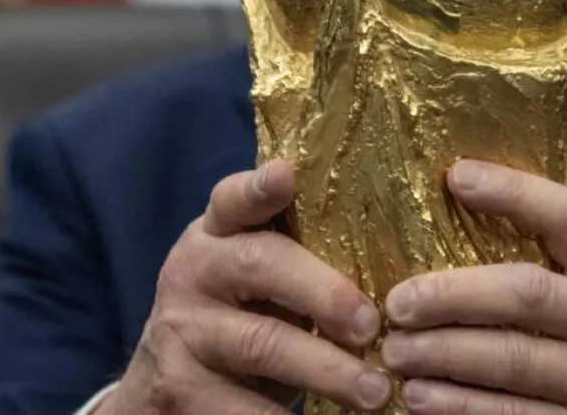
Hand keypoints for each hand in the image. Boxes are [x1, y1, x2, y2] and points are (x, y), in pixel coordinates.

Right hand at [103, 160, 391, 413]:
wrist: (166, 382)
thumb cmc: (242, 314)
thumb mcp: (259, 275)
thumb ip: (301, 250)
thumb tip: (399, 255)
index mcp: (217, 233)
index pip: (234, 198)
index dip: (259, 187)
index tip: (286, 175)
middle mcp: (192, 270)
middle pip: (261, 264)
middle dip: (325, 293)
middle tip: (372, 325)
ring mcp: (180, 331)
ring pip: (262, 343)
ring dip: (327, 370)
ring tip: (375, 391)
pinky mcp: (178, 389)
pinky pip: (244, 406)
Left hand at [379, 161, 566, 414]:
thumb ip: (564, 259)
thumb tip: (463, 206)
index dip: (515, 192)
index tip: (457, 176)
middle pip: (529, 296)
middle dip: (454, 294)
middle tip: (398, 303)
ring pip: (513, 365)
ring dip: (443, 358)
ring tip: (395, 354)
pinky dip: (460, 409)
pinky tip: (422, 400)